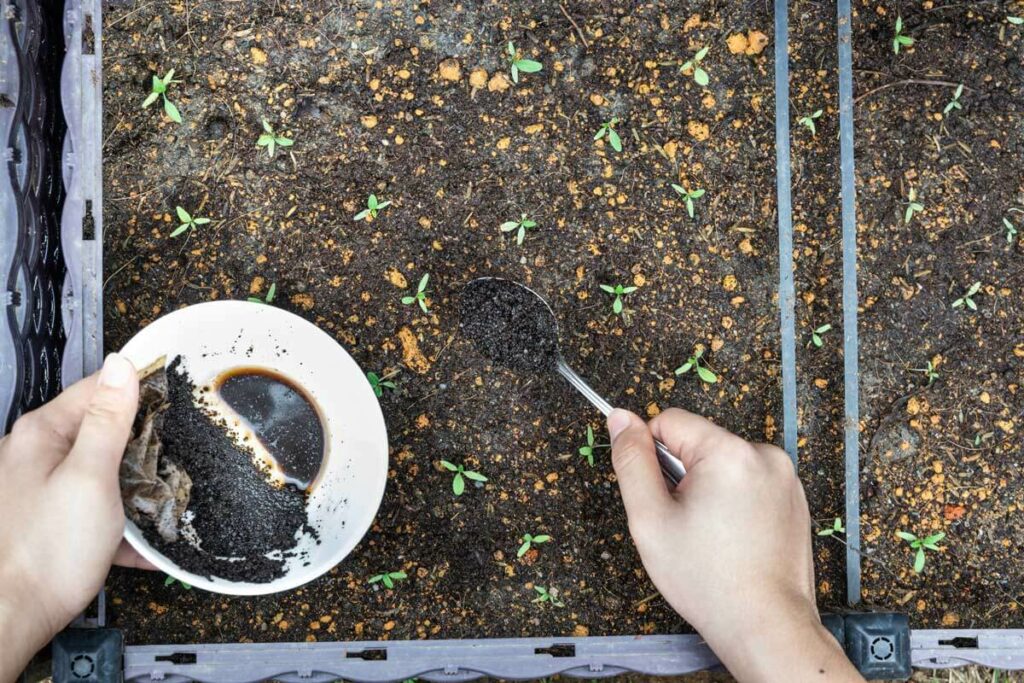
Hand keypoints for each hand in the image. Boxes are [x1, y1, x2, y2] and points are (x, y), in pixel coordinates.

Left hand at [0, 354, 152, 679]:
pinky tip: (145, 540)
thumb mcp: (91, 476)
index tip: (179, 397)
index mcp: (42, 434)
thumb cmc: (48, 549)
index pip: (98, 388)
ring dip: (136, 483)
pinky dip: (121, 519)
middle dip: (143, 441)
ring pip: (103, 468)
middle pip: (102, 429)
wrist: (13, 617)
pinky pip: (95, 506)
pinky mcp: (52, 519)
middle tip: (181, 450)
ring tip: (167, 496)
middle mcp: (36, 454)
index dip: (140, 389)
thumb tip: (121, 363)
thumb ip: (108, 420)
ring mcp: (42, 487)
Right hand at [607, 408, 862, 682]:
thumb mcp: (650, 519)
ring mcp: (785, 477)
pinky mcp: (795, 498)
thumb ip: (632, 461)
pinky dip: (735, 501)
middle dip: (684, 476)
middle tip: (684, 524)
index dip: (652, 456)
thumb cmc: (706, 579)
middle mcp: (764, 454)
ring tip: (711, 536)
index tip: (658, 496)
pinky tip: (734, 539)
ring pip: (724, 463)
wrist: (766, 625)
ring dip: (709, 488)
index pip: (670, 422)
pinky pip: (750, 481)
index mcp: (729, 452)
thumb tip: (620, 418)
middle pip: (700, 443)